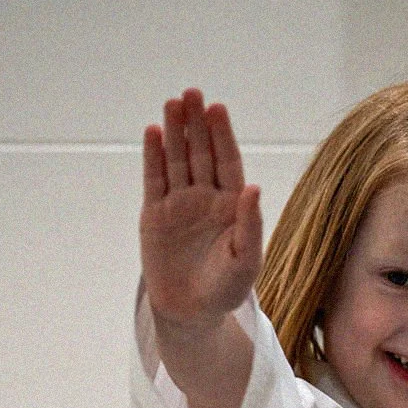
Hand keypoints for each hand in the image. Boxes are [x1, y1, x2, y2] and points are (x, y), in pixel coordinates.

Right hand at [141, 89, 262, 332]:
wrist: (190, 313)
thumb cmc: (225, 290)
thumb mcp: (246, 262)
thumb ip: (251, 225)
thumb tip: (253, 187)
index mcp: (231, 205)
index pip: (227, 162)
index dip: (222, 136)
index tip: (217, 109)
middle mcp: (205, 198)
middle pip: (200, 153)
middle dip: (197, 124)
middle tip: (192, 94)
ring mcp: (179, 203)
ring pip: (177, 160)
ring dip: (175, 132)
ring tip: (173, 104)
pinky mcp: (155, 214)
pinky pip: (155, 179)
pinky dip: (154, 156)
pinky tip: (153, 132)